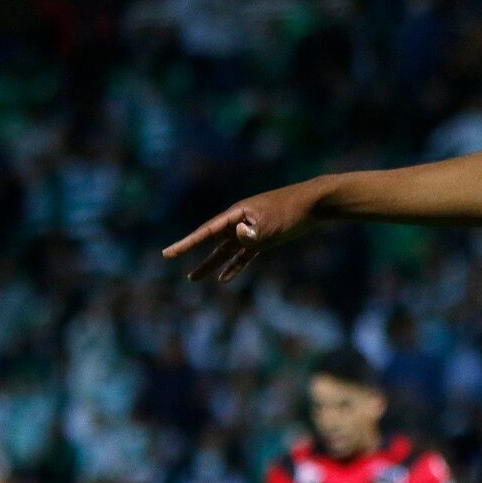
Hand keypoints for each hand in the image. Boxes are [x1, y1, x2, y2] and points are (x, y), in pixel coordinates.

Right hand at [162, 178, 330, 281]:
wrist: (313, 203)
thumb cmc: (291, 210)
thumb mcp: (270, 223)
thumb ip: (252, 233)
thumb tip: (237, 236)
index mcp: (236, 215)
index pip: (205, 232)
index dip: (186, 244)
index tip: (168, 253)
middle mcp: (239, 222)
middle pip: (210, 240)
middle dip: (191, 250)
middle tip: (170, 257)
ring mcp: (251, 230)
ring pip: (225, 250)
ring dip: (211, 264)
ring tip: (194, 278)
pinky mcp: (264, 238)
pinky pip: (243, 255)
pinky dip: (235, 266)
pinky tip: (224, 278)